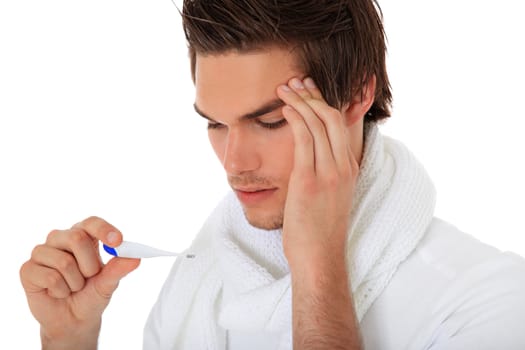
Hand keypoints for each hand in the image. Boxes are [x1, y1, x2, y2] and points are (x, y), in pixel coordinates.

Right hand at [19, 216, 139, 348]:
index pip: (92, 223)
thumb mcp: (109, 283)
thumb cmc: (92, 294)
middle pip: (77, 238)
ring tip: (72, 287)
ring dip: (75, 282)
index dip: (104, 229)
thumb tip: (135, 258)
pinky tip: (57, 292)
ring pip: (64, 261)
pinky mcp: (28, 269)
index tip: (117, 241)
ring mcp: (42, 252)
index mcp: (83, 235)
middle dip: (90, 265)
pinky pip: (49, 277)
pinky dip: (60, 290)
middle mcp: (60, 238)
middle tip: (89, 277)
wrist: (73, 319)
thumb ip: (119, 269)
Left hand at [277, 77, 358, 265]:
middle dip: (313, 94)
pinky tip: (285, 107)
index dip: (325, 102)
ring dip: (301, 101)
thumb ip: (322, 172)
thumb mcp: (328, 196)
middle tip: (296, 80)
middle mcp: (343, 166)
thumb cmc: (319, 230)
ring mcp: (329, 173)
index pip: (341, 124)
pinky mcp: (310, 181)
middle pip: (332, 117)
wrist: (319, 258)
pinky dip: (295, 119)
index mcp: (348, 168)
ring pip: (319, 123)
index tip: (309, 89)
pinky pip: (304, 140)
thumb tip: (308, 158)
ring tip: (285, 88)